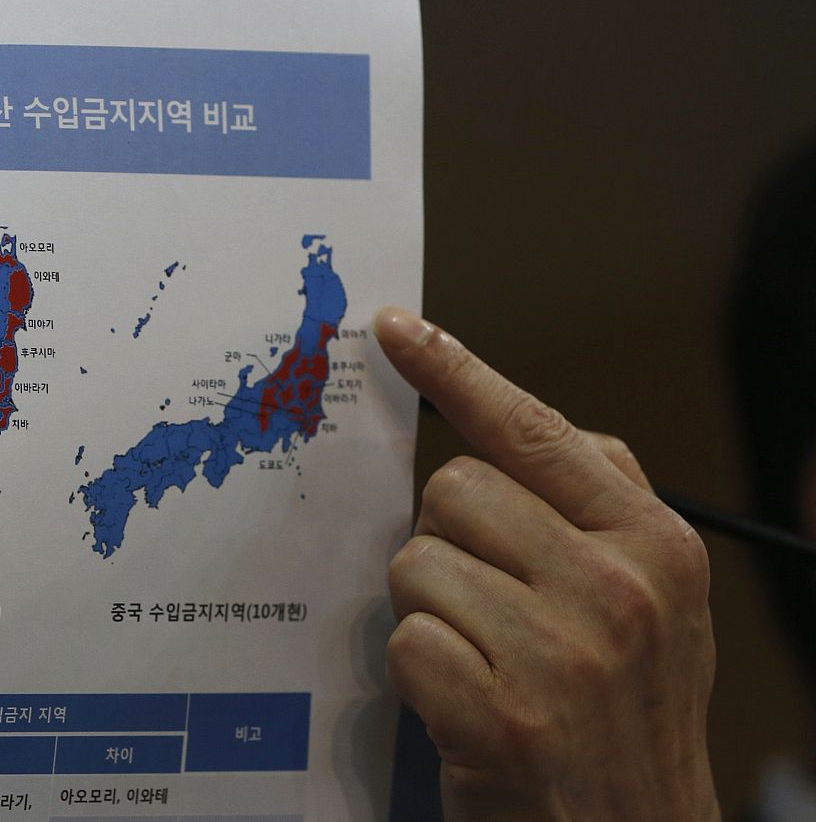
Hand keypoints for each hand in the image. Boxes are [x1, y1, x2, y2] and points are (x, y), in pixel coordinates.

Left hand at [375, 308, 719, 821]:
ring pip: (417, 564)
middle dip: (445, 541)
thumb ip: (594, 509)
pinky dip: (416, 677)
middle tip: (483, 606)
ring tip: (482, 664)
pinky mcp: (504, 718)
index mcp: (652, 545)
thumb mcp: (652, 603)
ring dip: (428, 614)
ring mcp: (562, 655)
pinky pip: (404, 642)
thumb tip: (503, 421)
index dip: (457, 371)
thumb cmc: (624, 715)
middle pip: (453, 490)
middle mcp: (616, 589)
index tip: (394, 328)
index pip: (534, 431)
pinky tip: (464, 707)